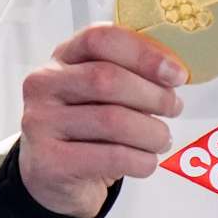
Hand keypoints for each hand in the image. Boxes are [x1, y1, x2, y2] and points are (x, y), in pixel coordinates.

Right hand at [19, 24, 187, 217]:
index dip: (143, 53)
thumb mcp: (101, 93)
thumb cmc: (87, 127)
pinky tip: (146, 162)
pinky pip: (112, 157)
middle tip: (174, 108)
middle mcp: (44, 86)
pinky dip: (142, 160)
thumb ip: (130, 75)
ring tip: (162, 140)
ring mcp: (41, 124)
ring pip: (113, 121)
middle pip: (108, 79)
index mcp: (62, 58)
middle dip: (153, 95)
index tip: (176, 74)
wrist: (49, 178)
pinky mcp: (50, 163)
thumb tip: (173, 73)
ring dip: (152, 132)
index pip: (100, 39)